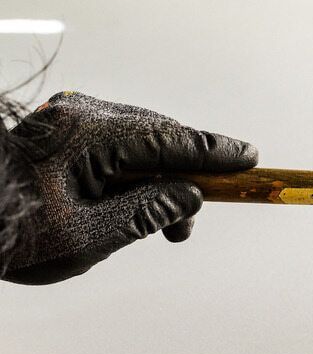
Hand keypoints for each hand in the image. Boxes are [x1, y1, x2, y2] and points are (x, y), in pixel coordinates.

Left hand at [1, 92, 256, 283]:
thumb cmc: (10, 233)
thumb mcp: (89, 235)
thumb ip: (147, 212)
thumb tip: (189, 197)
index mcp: (91, 136)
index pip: (171, 141)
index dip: (214, 153)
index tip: (248, 158)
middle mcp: (80, 117)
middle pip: (157, 137)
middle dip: (185, 175)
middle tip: (192, 221)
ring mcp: (66, 122)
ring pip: (136, 142)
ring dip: (159, 177)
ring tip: (164, 222)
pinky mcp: (57, 134)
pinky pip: (112, 145)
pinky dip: (133, 172)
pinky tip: (134, 201)